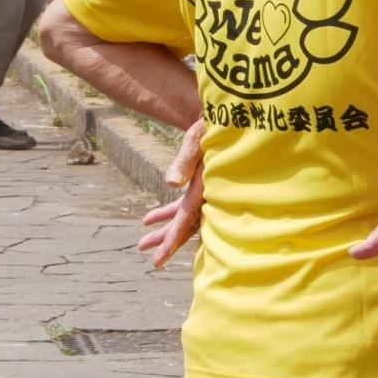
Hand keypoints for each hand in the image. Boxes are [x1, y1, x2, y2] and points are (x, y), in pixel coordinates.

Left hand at [137, 119, 205, 267]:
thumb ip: (185, 161)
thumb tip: (171, 184)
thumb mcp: (198, 139)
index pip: (187, 218)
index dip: (173, 239)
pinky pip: (184, 204)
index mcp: (206, 185)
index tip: (158, 259)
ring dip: (164, 228)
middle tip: (153, 260)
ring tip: (142, 241)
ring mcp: (206, 189)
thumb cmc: (216, 125)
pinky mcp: (202, 183)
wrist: (235, 117)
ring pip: (184, 216)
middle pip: (186, 223)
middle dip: (167, 240)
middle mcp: (208, 191)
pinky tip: (150, 218)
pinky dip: (167, 212)